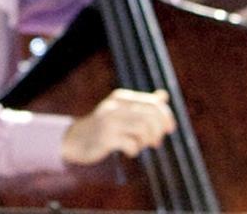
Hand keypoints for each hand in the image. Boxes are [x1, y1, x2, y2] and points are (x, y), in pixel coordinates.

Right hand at [60, 88, 175, 164]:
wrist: (76, 139)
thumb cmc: (104, 126)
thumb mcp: (122, 111)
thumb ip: (143, 104)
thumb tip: (164, 95)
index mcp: (122, 98)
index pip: (153, 103)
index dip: (166, 117)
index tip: (170, 129)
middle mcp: (116, 106)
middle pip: (150, 116)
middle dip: (158, 131)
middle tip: (155, 142)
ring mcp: (110, 122)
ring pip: (143, 128)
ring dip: (146, 141)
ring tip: (141, 145)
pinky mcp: (105, 138)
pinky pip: (131, 144)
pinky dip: (135, 150)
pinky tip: (129, 151)